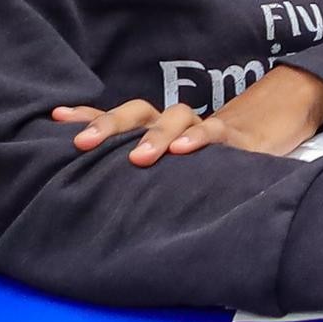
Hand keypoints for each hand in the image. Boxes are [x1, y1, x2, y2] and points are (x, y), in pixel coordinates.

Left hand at [51, 62, 322, 166]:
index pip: (115, 118)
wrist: (268, 134)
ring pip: (173, 117)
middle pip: (136, 112)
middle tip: (83, 144)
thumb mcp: (171, 172)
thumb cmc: (207, 163)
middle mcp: (171, 125)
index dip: (86, 115)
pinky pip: (215, 133)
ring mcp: (201, 128)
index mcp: (152, 131)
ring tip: (138, 158)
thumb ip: (140, 182)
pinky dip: (198, 140)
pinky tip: (184, 151)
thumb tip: (92, 209)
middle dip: (108, 124)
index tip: (54, 118)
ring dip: (153, 135)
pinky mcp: (233, 139)